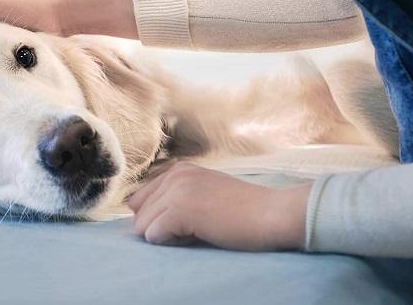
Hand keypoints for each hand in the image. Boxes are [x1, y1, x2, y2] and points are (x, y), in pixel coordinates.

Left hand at [128, 162, 310, 250]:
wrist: (274, 213)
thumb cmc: (244, 212)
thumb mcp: (204, 194)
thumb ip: (176, 199)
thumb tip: (142, 220)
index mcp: (179, 170)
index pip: (139, 200)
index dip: (158, 217)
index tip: (188, 220)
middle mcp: (174, 175)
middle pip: (138, 213)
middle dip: (159, 227)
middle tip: (195, 227)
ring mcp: (176, 190)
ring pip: (142, 227)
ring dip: (166, 236)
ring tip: (199, 230)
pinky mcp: (180, 209)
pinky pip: (153, 236)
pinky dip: (171, 243)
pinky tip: (198, 235)